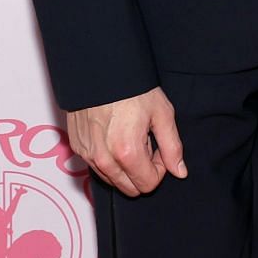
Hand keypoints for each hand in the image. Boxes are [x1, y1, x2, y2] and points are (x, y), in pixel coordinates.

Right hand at [66, 87, 186, 196]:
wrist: (100, 68)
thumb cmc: (133, 89)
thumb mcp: (162, 114)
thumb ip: (172, 147)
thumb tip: (179, 172)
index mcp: (127, 153)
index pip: (148, 185)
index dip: (159, 169)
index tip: (158, 148)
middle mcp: (104, 160)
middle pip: (129, 189)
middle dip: (142, 171)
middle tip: (145, 143)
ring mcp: (88, 155)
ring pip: (112, 180)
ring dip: (125, 166)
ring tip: (129, 136)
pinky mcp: (78, 148)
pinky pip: (96, 167)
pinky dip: (108, 158)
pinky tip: (114, 133)